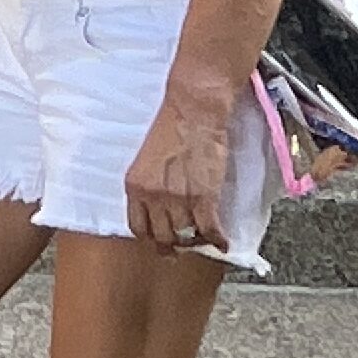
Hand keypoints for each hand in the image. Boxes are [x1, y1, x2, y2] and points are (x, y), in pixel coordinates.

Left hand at [125, 71, 235, 254]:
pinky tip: (223, 242)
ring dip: (197, 242)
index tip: (160, 240)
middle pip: (162, 237)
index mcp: (134, 185)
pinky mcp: (203, 199)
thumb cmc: (171, 126)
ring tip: (205, 239)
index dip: (150, 238)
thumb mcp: (147, 158)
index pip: (137, 227)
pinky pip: (210, 231)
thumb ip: (148, 184)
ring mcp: (177, 200)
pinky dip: (218, 241)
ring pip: (187, 236)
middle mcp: (152, 196)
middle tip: (184, 247)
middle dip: (174, 246)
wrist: (193, 110)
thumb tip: (157, 206)